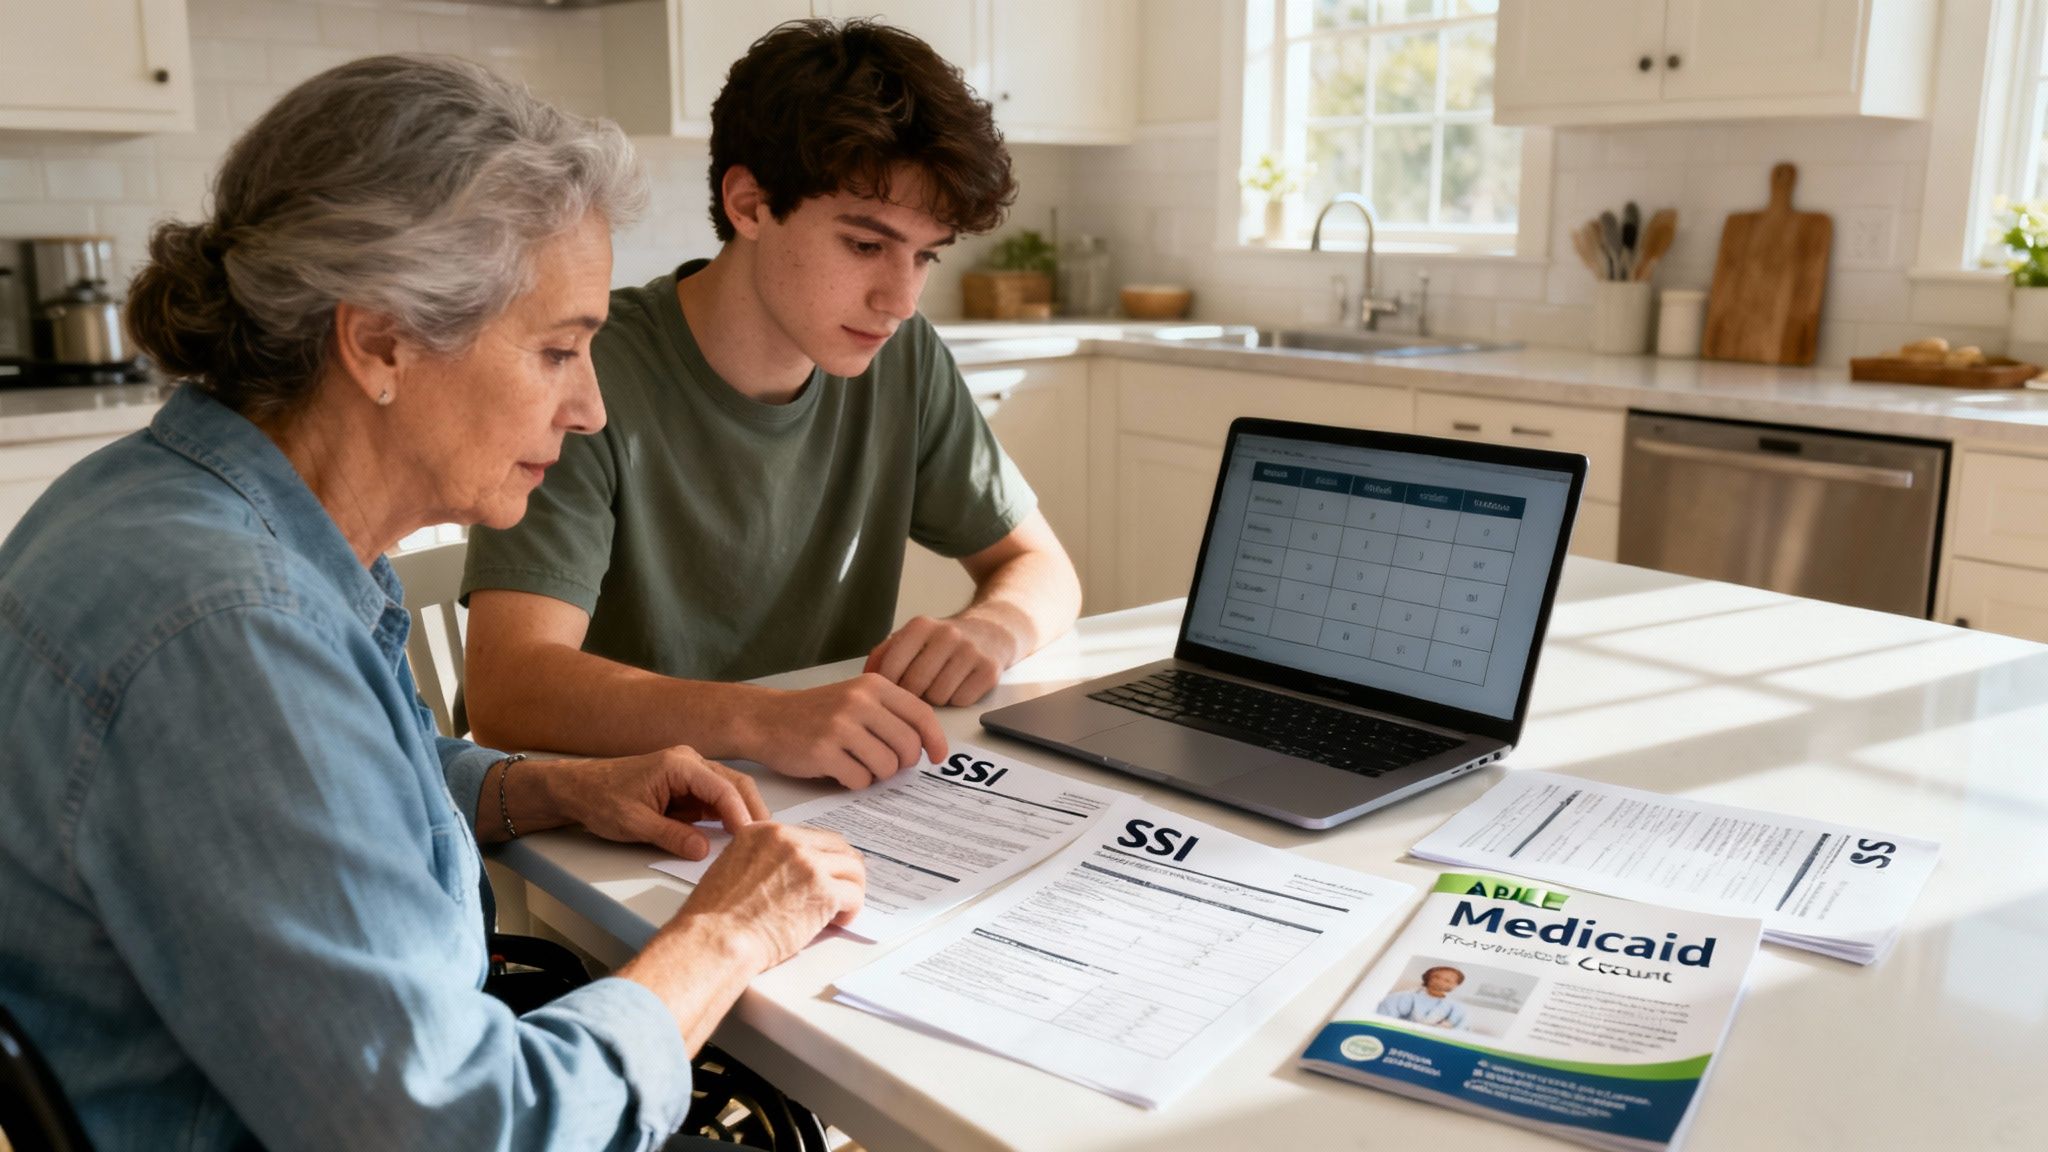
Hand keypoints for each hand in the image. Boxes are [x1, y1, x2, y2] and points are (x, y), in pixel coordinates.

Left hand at [549, 748, 768, 859]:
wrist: (577, 789)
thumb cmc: (600, 799)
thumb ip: (672, 836)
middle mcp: (690, 762)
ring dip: (741, 814)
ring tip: (755, 842)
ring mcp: (689, 773)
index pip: (723, 789)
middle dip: (752, 811)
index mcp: (679, 764)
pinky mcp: (686, 787)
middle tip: (766, 841)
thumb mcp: (634, 823)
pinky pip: (714, 800)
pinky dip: (726, 817)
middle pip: (735, 785)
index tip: (751, 839)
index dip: (741, 815)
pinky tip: (733, 837)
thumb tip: (705, 851)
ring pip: (728, 792)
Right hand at [675, 823, 865, 967]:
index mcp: (764, 832)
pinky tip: (838, 921)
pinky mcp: (823, 891)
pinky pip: (854, 895)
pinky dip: (851, 910)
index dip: (821, 857)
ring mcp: (808, 863)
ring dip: (851, 889)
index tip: (824, 872)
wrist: (716, 939)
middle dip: (843, 869)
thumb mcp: (731, 867)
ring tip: (839, 909)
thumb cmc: (715, 917)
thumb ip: (762, 860)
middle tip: (842, 889)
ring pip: (852, 868)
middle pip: (837, 846)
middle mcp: (788, 840)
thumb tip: (786, 874)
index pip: (810, 835)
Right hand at [748, 673, 946, 788]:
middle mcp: (859, 701)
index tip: (938, 757)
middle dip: (902, 763)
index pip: (921, 714)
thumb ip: (889, 713)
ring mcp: (840, 726)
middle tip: (886, 764)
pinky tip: (840, 770)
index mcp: (873, 685)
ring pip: (887, 767)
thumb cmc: (816, 713)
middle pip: (908, 746)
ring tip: (859, 765)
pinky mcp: (823, 751)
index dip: (935, 740)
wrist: (766, 719)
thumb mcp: (855, 697)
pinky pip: (860, 780)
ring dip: (877, 774)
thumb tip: (925, 745)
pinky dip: (855, 782)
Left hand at [864, 614, 1013, 706]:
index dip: (888, 686)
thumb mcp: (914, 636)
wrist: (993, 630)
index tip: (891, 691)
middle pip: (914, 685)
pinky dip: (958, 699)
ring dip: (936, 698)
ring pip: (938, 696)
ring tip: (941, 684)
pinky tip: (960, 685)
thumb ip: (885, 653)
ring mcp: (970, 652)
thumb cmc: (945, 641)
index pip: (891, 667)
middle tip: (919, 690)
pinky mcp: (989, 670)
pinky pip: (961, 700)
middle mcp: (947, 634)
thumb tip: (863, 679)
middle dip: (913, 694)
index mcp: (921, 626)